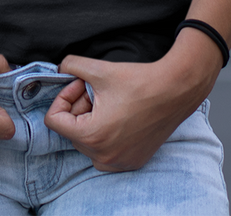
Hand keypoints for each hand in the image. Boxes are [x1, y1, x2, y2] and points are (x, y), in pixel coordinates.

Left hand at [45, 36, 220, 171]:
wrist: (176, 89)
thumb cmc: (140, 81)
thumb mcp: (98, 69)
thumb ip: (69, 66)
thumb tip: (58, 69)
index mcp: (92, 136)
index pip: (54, 120)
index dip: (64, 97)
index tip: (81, 84)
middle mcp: (103, 157)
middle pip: (72, 131)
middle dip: (79, 108)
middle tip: (96, 91)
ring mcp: (119, 163)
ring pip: (87, 142)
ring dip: (91, 121)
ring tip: (109, 103)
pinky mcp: (132, 162)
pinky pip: (105, 152)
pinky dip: (106, 135)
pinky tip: (121, 116)